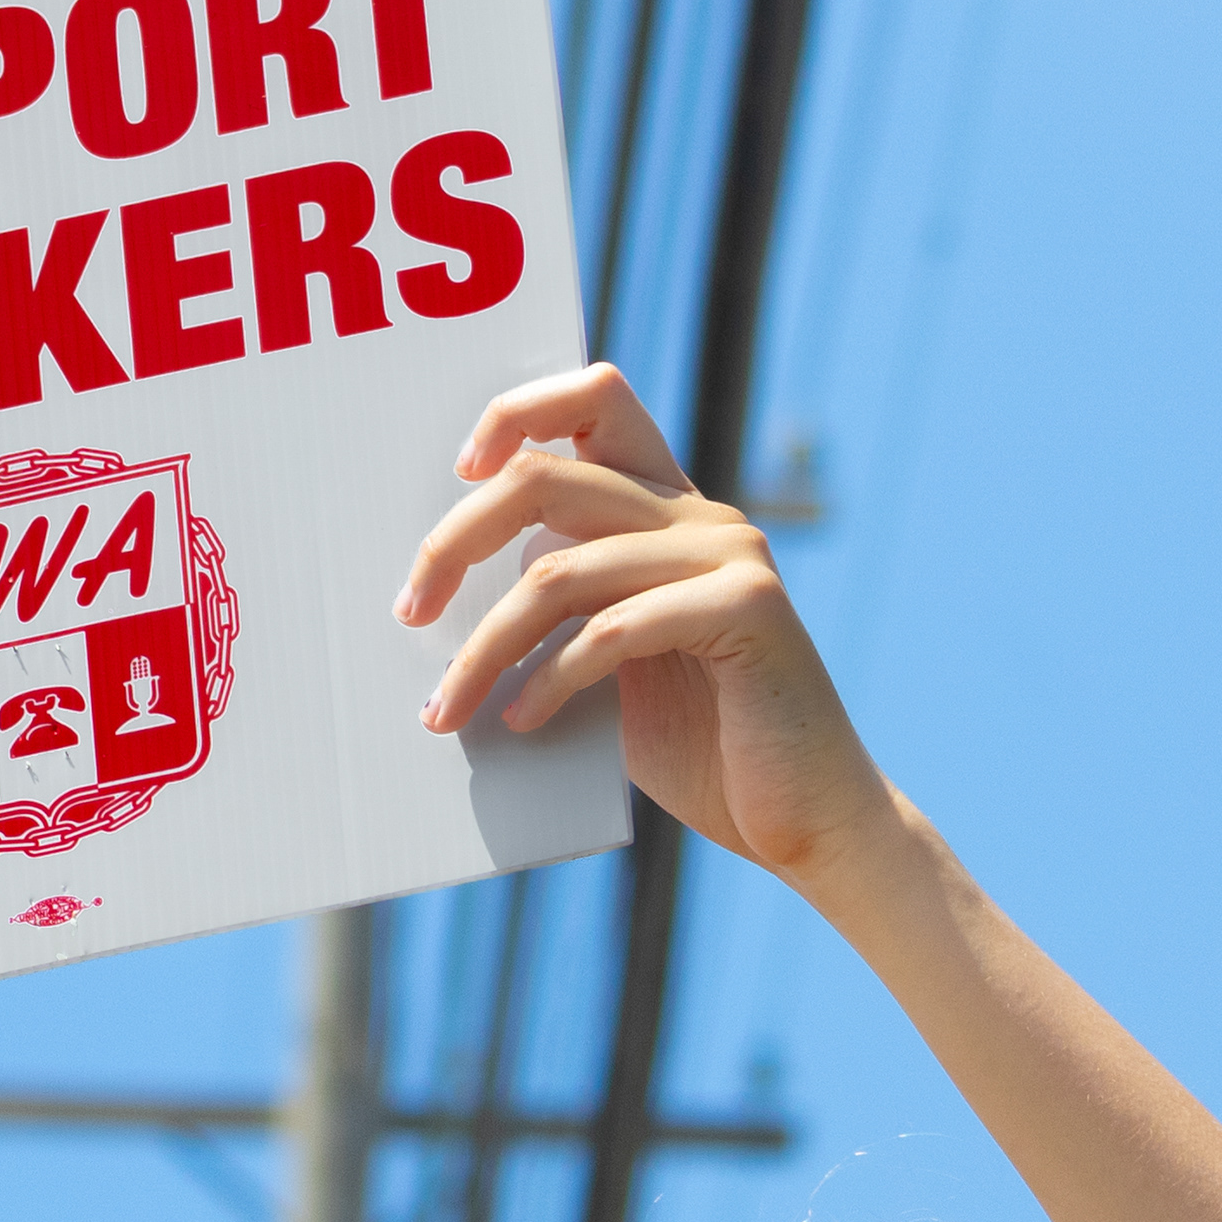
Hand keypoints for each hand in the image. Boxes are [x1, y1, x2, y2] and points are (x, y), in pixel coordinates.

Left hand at [393, 364, 886, 881]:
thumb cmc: (703, 749)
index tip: (460, 472)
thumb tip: (442, 590)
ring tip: (446, 709)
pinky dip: (550, 679)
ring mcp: (731, 555)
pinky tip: (522, 721)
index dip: (516, 413)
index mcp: (669, 509)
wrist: (811, 823)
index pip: (595, 398)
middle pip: (544, 479)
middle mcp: (701, 515)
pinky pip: (612, 630)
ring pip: (558, 572)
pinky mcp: (749, 609)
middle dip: (456, 543)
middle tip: (409, 612)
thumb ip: (563, 604)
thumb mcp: (613, 659)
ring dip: (484, 648)